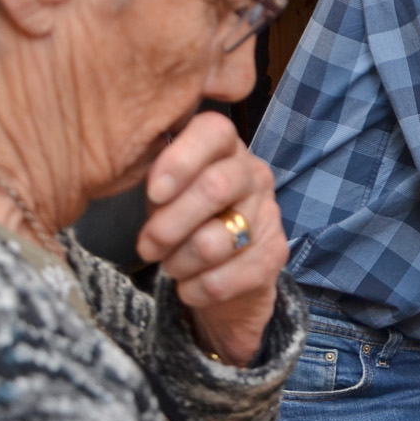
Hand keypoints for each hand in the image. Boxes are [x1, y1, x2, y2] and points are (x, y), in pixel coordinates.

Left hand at [134, 111, 286, 365]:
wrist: (219, 272)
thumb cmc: (183, 219)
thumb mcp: (163, 193)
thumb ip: (156, 178)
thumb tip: (144, 181)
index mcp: (224, 147)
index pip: (213, 131)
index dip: (181, 160)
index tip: (153, 192)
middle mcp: (253, 173)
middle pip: (214, 187)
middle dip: (169, 225)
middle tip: (148, 246)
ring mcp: (269, 213)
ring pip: (213, 242)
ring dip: (179, 263)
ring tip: (173, 265)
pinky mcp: (274, 254)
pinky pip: (226, 278)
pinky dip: (197, 290)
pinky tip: (191, 286)